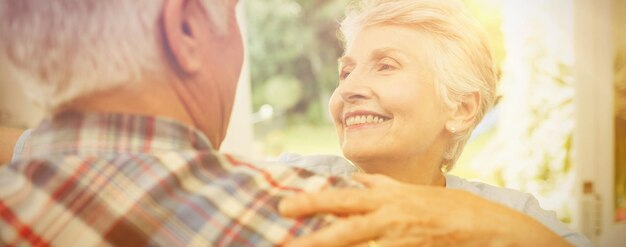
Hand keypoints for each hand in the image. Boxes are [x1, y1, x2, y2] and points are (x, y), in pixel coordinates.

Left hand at [279, 174, 569, 246]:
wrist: (491, 226)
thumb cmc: (449, 209)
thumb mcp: (413, 192)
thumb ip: (382, 188)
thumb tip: (356, 182)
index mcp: (388, 199)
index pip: (343, 199)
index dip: (312, 202)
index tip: (284, 207)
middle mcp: (392, 214)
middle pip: (345, 221)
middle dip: (313, 220)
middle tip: (283, 215)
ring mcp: (403, 235)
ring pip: (358, 241)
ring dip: (331, 243)